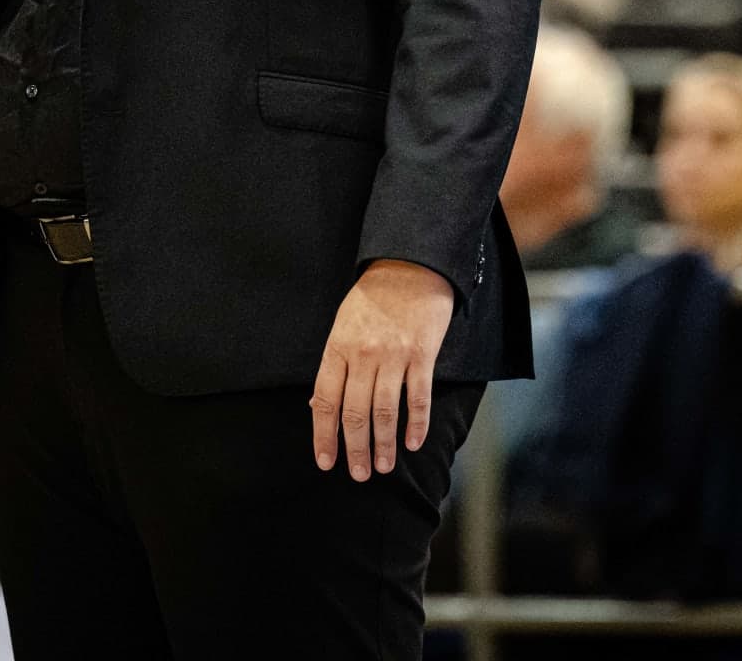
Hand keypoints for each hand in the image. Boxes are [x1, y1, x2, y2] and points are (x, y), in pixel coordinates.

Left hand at [310, 259, 453, 481]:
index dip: (324, 435)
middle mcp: (364, 355)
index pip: (325, 400)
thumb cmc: (373, 298)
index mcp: (338, 347)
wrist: (411, 267)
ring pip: (386, 412)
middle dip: (355, 449)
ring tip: (382, 467)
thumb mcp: (342, 325)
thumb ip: (334, 365)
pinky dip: (416, 424)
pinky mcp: (422, 355)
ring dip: (383, 445)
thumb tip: (319, 406)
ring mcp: (394, 355)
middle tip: (358, 474)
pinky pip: (418, 398)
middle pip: (356, 413)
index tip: (326, 461)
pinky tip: (413, 443)